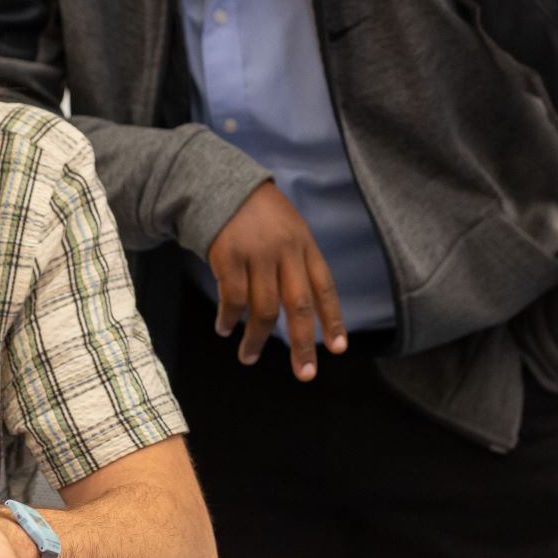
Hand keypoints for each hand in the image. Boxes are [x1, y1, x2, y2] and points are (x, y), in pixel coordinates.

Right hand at [206, 182, 347, 380]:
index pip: (324, 287)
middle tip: (305, 373)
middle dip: (303, 344)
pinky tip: (225, 328)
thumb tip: (305, 312)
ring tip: (249, 357)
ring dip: (256, 339)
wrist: (219, 184)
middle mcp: (285, 251)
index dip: (332, 319)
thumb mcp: (289, 229)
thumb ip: (298, 264)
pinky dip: (229, 319)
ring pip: (264, 309)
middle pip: (298, 305)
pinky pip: (233, 299)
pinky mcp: (229, 257)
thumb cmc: (258, 214)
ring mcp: (257, 254)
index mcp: (304, 245)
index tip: (338, 348)